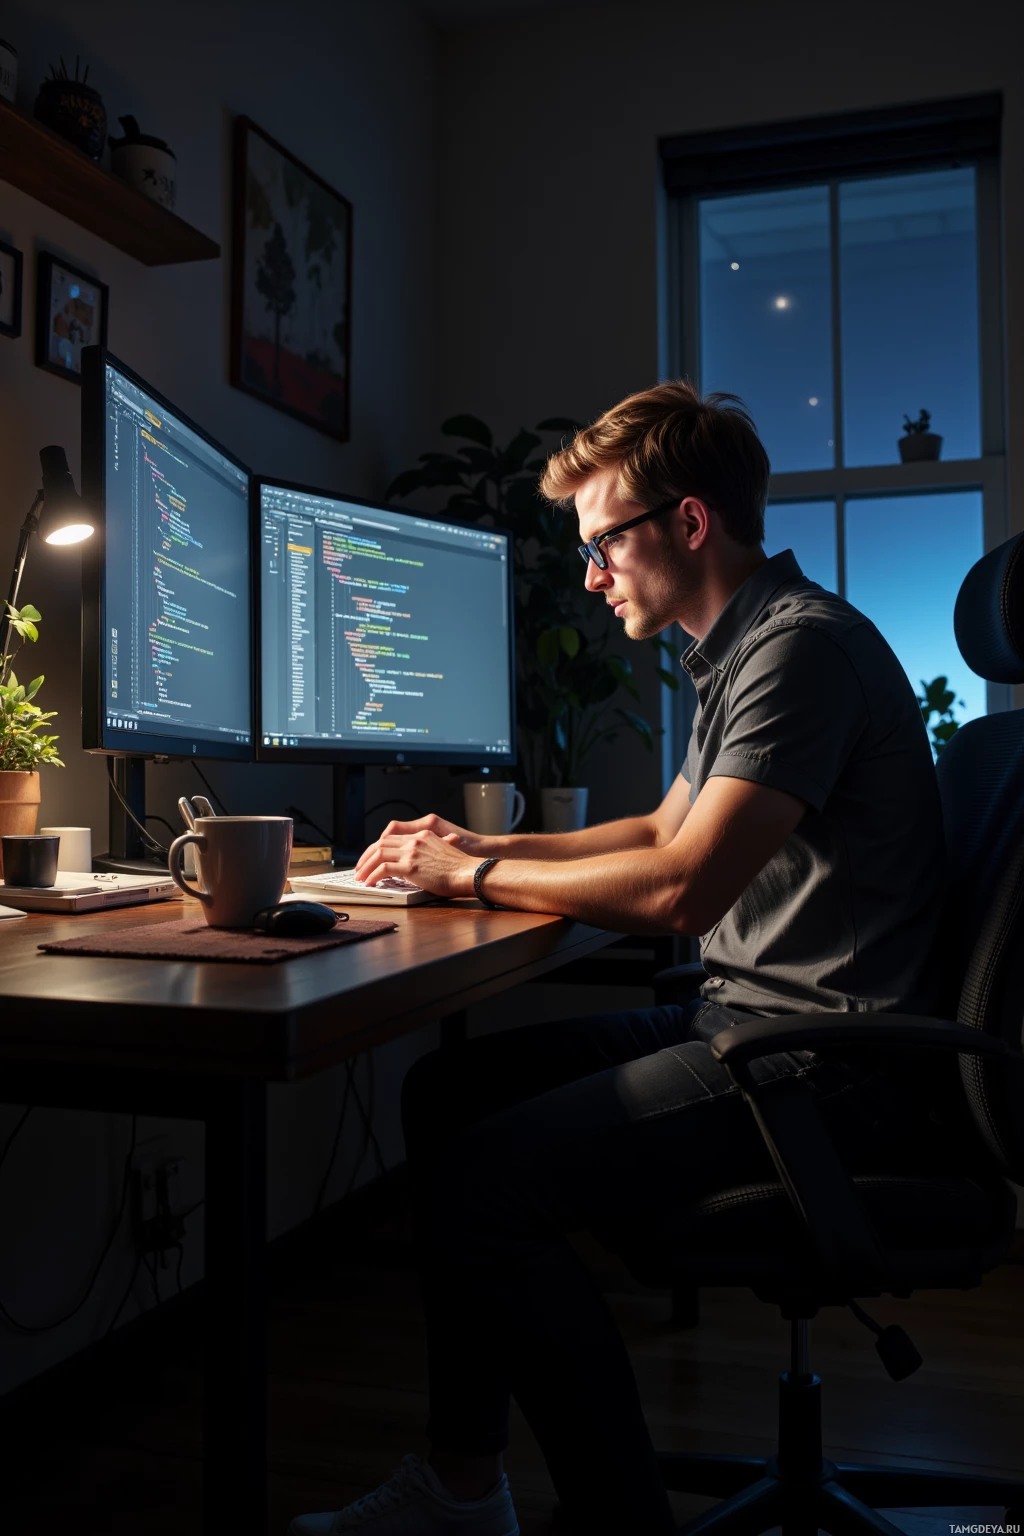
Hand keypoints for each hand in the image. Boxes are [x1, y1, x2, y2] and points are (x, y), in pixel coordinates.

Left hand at [353, 827, 479, 896]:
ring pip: (378, 854)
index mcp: (422, 835)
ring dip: (366, 866)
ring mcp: (412, 852)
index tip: (370, 859)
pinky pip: (383, 868)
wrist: (470, 873)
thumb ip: (428, 853)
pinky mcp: (411, 866)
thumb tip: (417, 864)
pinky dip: (373, 875)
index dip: (376, 849)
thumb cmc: (460, 869)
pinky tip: (370, 883)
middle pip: (381, 844)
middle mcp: (415, 840)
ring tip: (360, 877)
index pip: (391, 838)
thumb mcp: (443, 853)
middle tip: (359, 869)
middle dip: (366, 857)